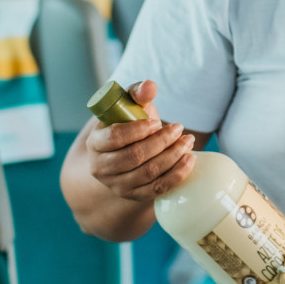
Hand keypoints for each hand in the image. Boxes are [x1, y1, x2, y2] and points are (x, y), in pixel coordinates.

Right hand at [83, 80, 195, 204]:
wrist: (127, 153)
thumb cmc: (129, 125)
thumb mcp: (129, 107)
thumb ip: (137, 92)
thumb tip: (149, 87)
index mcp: (95, 142)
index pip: (114, 138)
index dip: (137, 130)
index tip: (156, 122)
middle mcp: (101, 167)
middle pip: (134, 157)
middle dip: (161, 142)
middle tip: (180, 129)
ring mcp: (117, 185)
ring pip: (148, 173)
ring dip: (172, 157)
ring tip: (188, 142)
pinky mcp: (135, 196)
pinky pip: (158, 189)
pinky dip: (177, 175)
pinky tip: (189, 160)